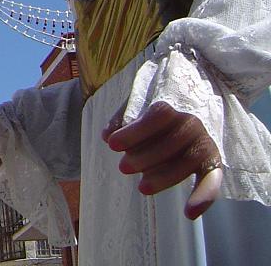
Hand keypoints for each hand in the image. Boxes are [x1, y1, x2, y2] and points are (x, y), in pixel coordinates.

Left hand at [102, 101, 221, 219]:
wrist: (190, 110)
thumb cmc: (153, 117)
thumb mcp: (135, 109)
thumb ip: (121, 120)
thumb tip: (107, 135)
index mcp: (172, 106)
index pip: (157, 116)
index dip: (134, 131)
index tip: (111, 144)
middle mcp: (192, 123)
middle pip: (173, 141)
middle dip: (145, 156)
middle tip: (123, 168)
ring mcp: (204, 144)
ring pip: (189, 161)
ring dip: (165, 178)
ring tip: (142, 188)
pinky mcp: (212, 164)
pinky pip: (213, 181)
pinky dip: (204, 198)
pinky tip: (189, 213)